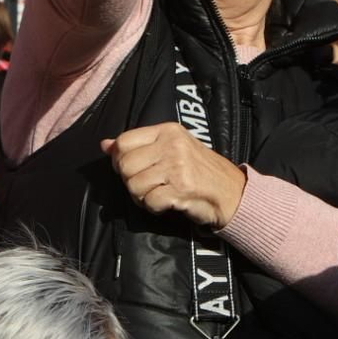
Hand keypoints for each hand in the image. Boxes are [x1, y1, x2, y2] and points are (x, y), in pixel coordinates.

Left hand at [100, 123, 246, 228]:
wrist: (232, 193)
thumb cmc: (200, 171)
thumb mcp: (172, 149)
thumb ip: (139, 145)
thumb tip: (105, 145)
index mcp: (167, 131)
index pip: (124, 141)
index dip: (119, 160)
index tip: (130, 170)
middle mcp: (172, 145)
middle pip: (125, 165)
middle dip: (130, 182)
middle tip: (147, 186)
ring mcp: (177, 166)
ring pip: (134, 185)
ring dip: (142, 197)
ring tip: (158, 194)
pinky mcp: (181, 189)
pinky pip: (149, 201)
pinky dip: (153, 208)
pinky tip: (167, 203)